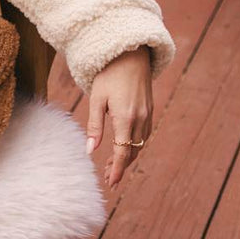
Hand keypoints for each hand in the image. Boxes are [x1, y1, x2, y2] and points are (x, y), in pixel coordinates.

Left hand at [86, 45, 152, 189]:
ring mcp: (147, 114)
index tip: (112, 183)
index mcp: (125, 118)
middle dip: (121, 166)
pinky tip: (123, 147)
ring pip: (139, 144)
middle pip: (132, 151)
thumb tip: (90, 150)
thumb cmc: (109, 75)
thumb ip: (94, 126)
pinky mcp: (149, 110)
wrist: (131, 55)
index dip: (118, 169)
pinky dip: (134, 145)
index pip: (123, 152)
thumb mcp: (96, 99)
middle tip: (109, 178)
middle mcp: (140, 119)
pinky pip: (143, 134)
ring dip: (128, 157)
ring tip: (113, 165)